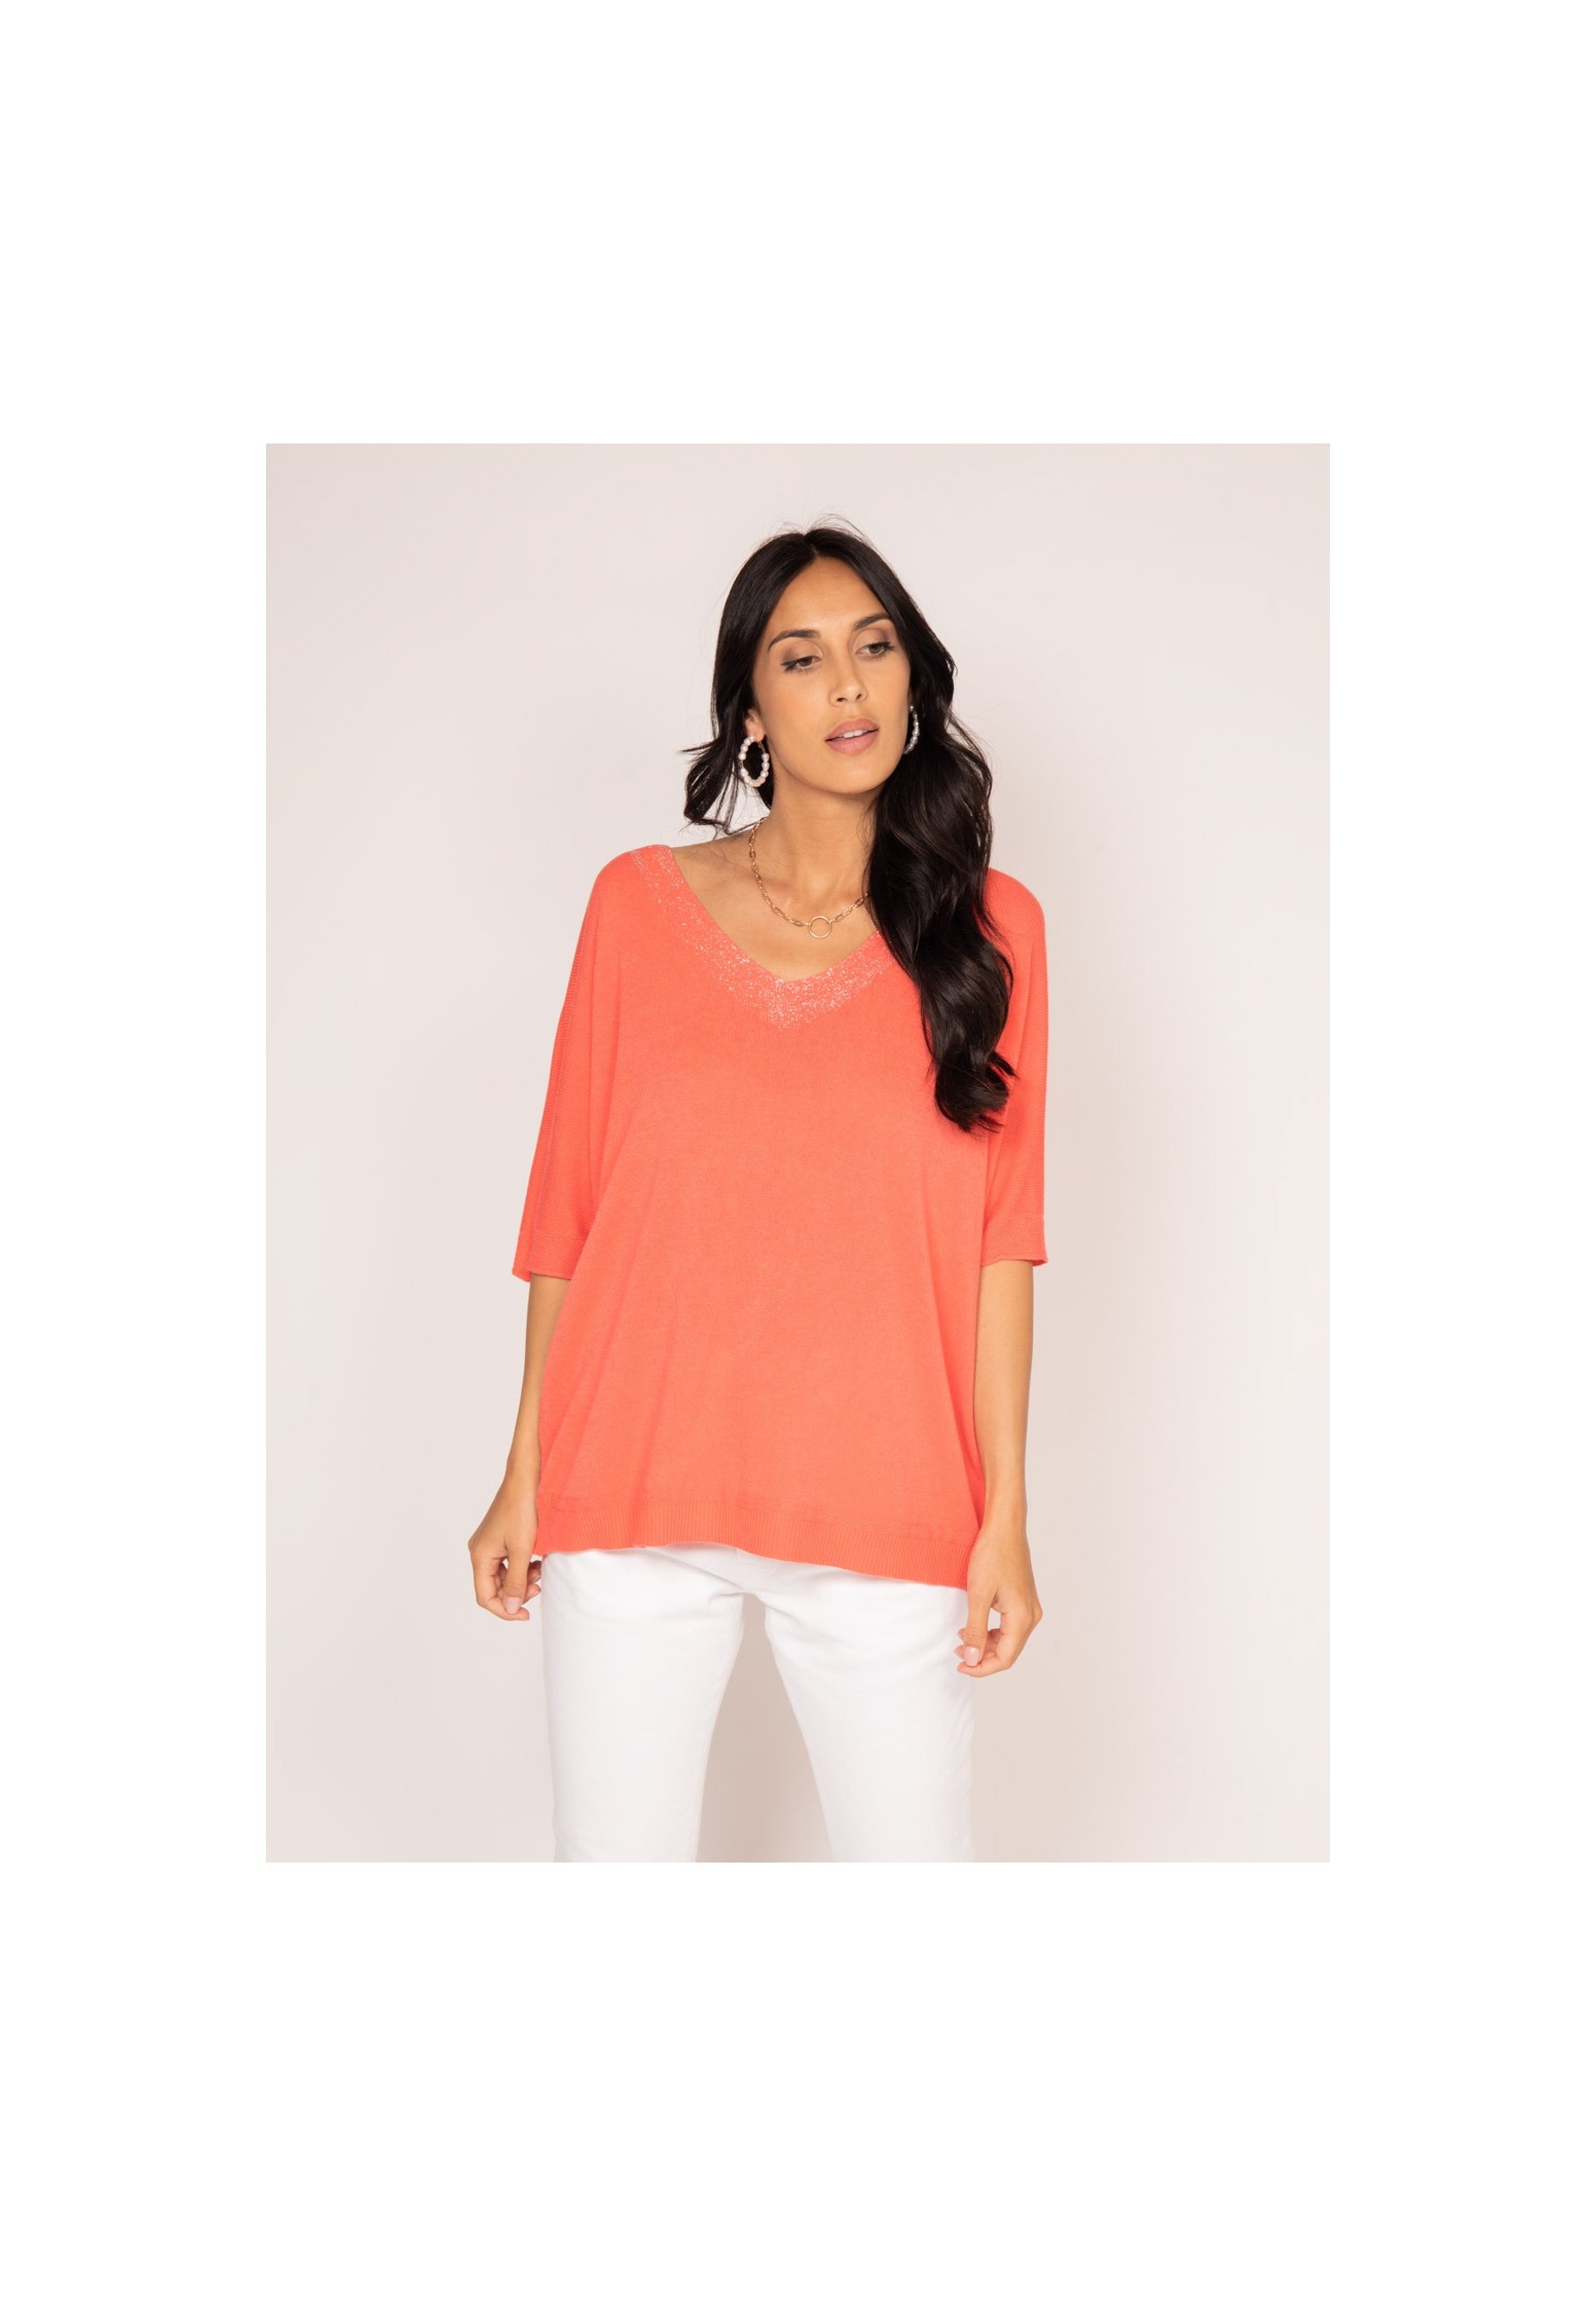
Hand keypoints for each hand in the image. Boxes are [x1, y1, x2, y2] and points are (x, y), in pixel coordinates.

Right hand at [467, 1466, 540, 1620]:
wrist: (524, 1481)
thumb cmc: (521, 1510)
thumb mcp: (523, 1551)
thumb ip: (517, 1582)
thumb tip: (511, 1608)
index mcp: (480, 1556)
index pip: (485, 1597)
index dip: (505, 1610)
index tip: (525, 1614)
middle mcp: (479, 1552)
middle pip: (494, 1587)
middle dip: (516, 1593)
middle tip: (538, 1588)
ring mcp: (488, 1545)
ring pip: (503, 1576)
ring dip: (521, 1580)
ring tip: (539, 1573)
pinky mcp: (499, 1539)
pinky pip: (508, 1563)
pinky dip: (522, 1567)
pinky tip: (537, 1563)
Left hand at [957, 1515, 1042, 1674]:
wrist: (1005, 1527)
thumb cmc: (992, 1555)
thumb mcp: (978, 1595)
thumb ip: (975, 1630)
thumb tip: (972, 1659)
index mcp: (1023, 1617)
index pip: (1005, 1658)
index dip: (982, 1668)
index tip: (961, 1666)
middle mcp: (1031, 1616)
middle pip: (1008, 1651)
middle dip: (982, 1657)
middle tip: (957, 1652)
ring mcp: (1029, 1608)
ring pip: (1008, 1640)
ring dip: (985, 1645)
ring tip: (962, 1639)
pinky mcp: (1023, 1601)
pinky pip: (1009, 1627)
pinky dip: (991, 1632)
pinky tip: (973, 1626)